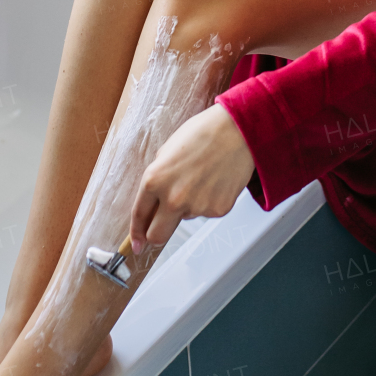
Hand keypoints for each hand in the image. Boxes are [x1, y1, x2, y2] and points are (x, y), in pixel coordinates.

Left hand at [130, 105, 256, 247]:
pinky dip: (208, 201)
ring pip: (185, 219)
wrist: (238, 132)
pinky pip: (206, 213)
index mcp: (154, 180)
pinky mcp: (217, 210)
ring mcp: (196, 206)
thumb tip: (154, 201)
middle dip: (156, 236)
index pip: (139, 215)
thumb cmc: (203, 134)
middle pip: (157, 236)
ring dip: (188, 206)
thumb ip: (158, 178)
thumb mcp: (167, 151)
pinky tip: (214, 181)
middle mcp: (173, 197)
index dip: (136, 233)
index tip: (137, 244)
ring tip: (201, 178)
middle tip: (162, 227)